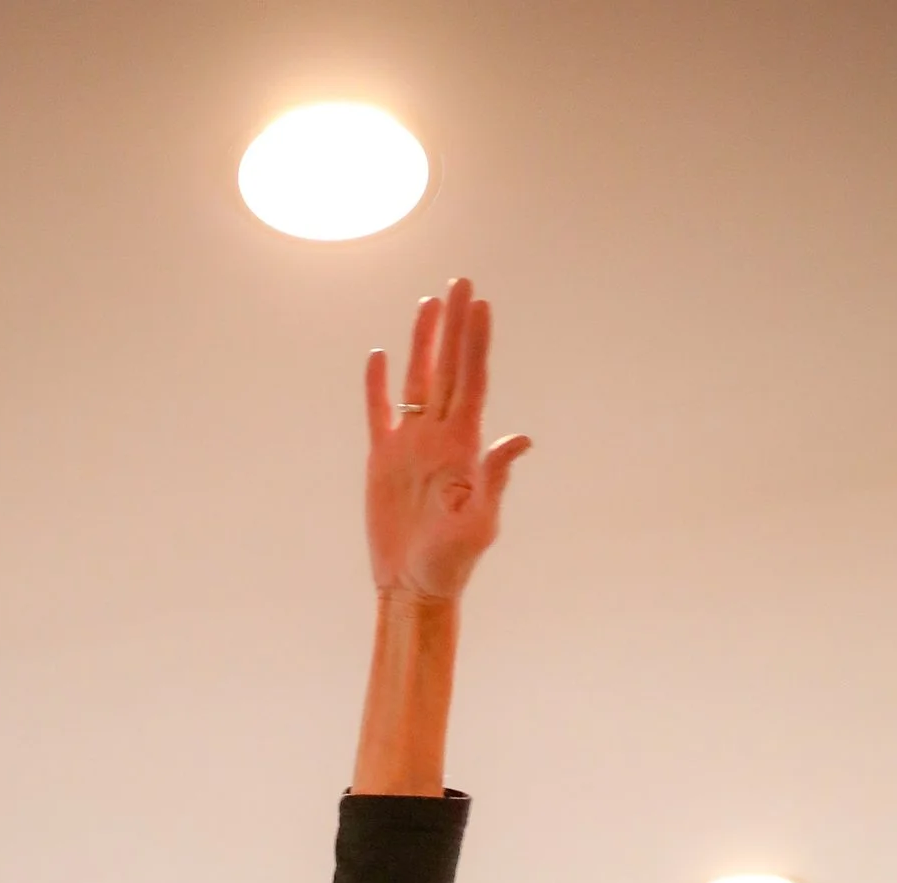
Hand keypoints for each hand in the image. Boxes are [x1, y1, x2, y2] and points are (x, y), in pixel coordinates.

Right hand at [364, 278, 530, 603]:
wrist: (414, 587)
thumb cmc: (452, 563)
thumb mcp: (479, 524)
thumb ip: (495, 480)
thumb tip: (519, 440)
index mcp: (464, 447)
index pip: (473, 382)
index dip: (476, 343)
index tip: (480, 305)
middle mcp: (440, 437)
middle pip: (448, 369)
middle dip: (454, 326)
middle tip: (460, 282)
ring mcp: (410, 445)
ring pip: (417, 381)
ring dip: (423, 343)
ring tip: (428, 304)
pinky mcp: (382, 460)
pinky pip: (379, 413)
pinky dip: (377, 385)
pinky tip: (379, 355)